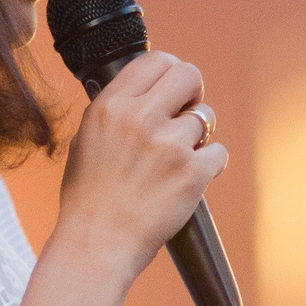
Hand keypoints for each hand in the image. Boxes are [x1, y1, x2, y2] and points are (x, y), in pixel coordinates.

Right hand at [55, 51, 224, 270]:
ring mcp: (168, 146)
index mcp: (110, 106)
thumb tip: (145, 91)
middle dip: (193, 93)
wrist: (97, 244)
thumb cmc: (89, 198)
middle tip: (187, 113)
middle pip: (189, 75)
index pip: (155, 61)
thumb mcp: (87, 140)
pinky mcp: (192, 174)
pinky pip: (219, 153)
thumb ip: (115, 112)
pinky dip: (210, 165)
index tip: (174, 89)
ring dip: (200, 135)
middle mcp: (139, 119)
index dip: (171, 72)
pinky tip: (190, 178)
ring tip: (179, 157)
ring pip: (207, 117)